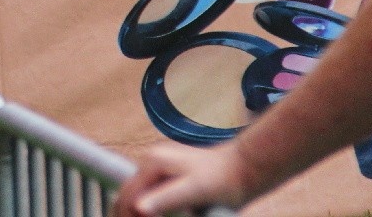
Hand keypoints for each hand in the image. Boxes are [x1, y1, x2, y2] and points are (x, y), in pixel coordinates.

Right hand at [114, 142, 247, 216]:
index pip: (129, 194)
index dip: (126, 216)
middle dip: (125, 214)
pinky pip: (149, 193)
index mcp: (154, 163)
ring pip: (137, 193)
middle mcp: (152, 160)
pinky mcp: (169, 173)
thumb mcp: (194, 191)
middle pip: (128, 192)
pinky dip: (146, 208)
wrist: (246, 168)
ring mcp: (159, 165)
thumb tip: (138, 208)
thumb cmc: (223, 181)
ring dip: (134, 212)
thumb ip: (166, 199)